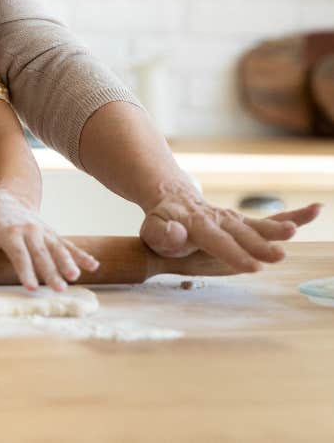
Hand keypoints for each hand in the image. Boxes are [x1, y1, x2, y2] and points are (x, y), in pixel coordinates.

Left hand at [0, 190, 99, 291]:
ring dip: (68, 263)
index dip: (25, 270)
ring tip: (75, 278)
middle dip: (50, 271)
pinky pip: (69, 244)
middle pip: (41, 254)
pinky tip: (93, 266)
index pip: (18, 254)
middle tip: (59, 290)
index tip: (32, 286)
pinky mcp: (54, 234)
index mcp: (10, 232)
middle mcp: (30, 231)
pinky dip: (81, 254)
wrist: (13, 198)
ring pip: (58, 248)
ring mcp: (44, 232)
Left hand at [140, 179, 322, 271]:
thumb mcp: (152, 231)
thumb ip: (161, 234)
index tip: (253, 266)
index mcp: (195, 222)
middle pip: (241, 233)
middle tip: (278, 255)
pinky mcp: (245, 222)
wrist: (170, 202)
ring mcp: (234, 219)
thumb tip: (175, 234)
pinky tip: (316, 210)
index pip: (216, 240)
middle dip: (259, 244)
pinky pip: (271, 219)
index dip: (233, 253)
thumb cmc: (161, 225)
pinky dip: (294, 216)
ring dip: (278, 228)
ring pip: (259, 224)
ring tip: (295, 231)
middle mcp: (219, 218)